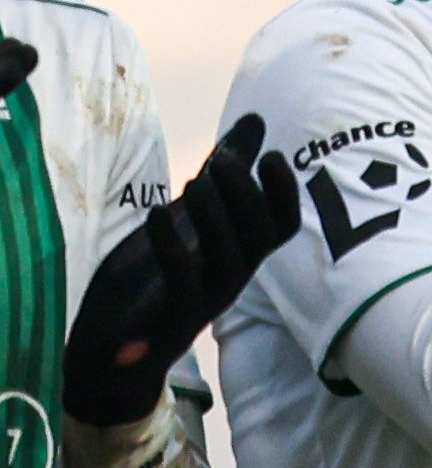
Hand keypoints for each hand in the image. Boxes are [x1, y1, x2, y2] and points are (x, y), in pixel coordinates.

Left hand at [63, 114, 299, 429]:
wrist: (111, 348)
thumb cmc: (154, 273)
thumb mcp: (187, 214)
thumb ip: (223, 172)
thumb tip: (257, 120)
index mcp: (237, 256)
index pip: (280, 228)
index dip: (284, 196)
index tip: (275, 157)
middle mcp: (229, 280)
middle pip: (256, 243)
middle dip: (245, 201)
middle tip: (221, 160)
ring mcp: (201, 304)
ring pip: (227, 266)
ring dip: (215, 224)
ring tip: (193, 184)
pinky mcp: (166, 322)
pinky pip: (180, 290)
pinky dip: (170, 252)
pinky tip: (154, 216)